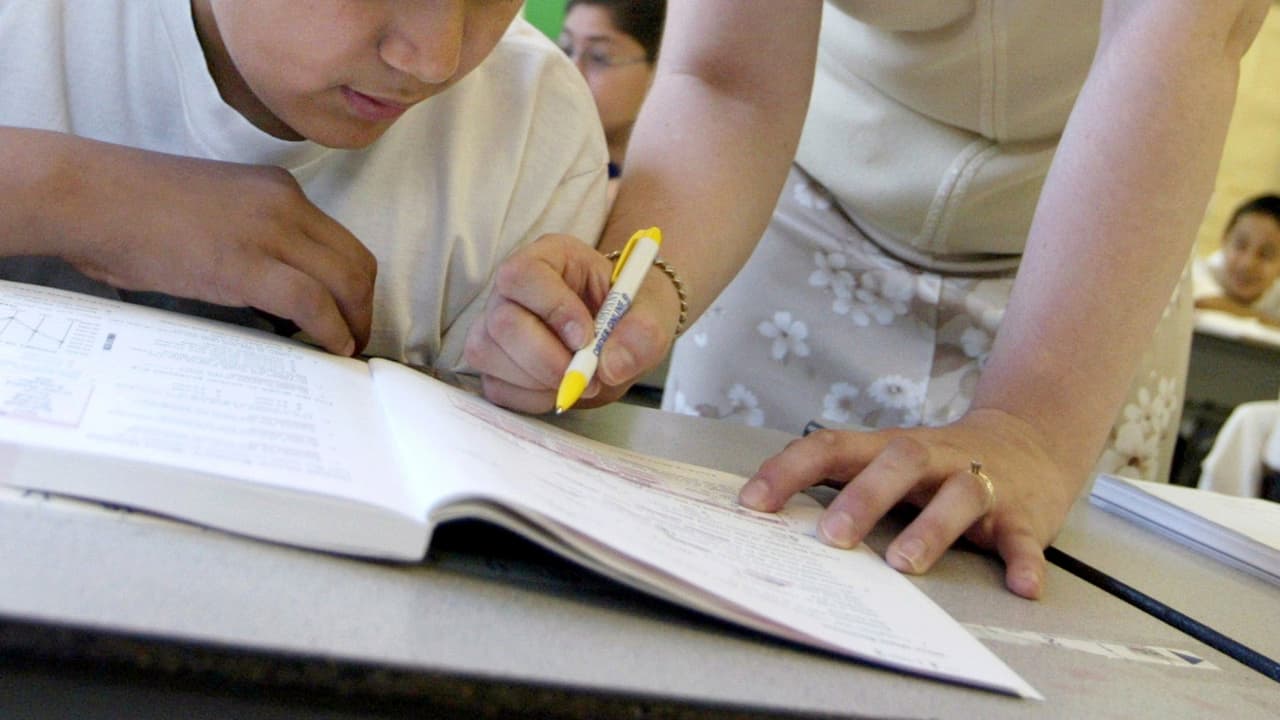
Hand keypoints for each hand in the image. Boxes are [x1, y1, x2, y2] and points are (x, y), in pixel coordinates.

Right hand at [51, 138, 374, 354]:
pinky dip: (332, 329)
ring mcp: (268, 231)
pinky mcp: (246, 264)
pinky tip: (331, 348)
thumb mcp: (214, 213)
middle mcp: (284, 204)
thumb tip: (271, 290)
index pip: (341, 240)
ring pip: (346, 281)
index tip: (349, 313)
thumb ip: (251, 241)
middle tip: (354, 340)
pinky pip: (312, 301)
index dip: (354, 284)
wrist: (86, 195)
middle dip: (364, 308)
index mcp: (276, 190)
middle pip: (356, 262)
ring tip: (345, 351)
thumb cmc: (131, 210)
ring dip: (354, 324)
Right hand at [463, 233, 680, 412]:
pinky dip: (532, 398)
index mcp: (549, 257)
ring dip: (541, 380)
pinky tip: (559, 387)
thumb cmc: (631, 314)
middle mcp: (513, 290)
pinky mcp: (492, 363)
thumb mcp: (654, 314)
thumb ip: (643, 333)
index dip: (552, 309)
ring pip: (490, 355)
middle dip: (547, 359)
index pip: (524, 275)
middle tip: (589, 375)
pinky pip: (495, 387)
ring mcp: (495, 326)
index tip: (586, 338)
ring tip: (581, 379)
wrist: (620, 339)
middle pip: (502, 322)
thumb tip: (610, 366)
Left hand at [737, 408, 1086, 598]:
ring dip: (931, 528)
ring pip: (958, 494)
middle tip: (832, 537)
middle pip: (898, 461)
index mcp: (887, 448)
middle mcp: (932, 458)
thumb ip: (838, 482)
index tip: (753, 503)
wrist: (1031, 440)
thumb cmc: (937, 463)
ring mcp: (979, 482)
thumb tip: (764, 518)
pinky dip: (1024, 562)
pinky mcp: (1023, 514)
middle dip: (863, 497)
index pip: (831, 446)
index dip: (790, 470)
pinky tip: (1021, 587)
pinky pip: (1024, 537)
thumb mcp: (885, 462)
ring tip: (905, 564)